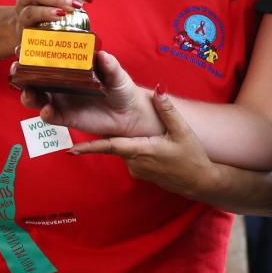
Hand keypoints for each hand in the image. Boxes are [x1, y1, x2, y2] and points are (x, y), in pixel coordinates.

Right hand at [19, 50, 152, 138]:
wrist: (128, 114)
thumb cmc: (120, 88)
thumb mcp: (117, 74)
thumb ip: (110, 66)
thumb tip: (102, 55)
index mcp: (68, 67)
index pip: (46, 58)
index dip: (32, 52)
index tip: (23, 45)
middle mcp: (59, 83)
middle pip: (33, 77)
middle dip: (21, 73)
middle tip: (17, 68)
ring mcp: (60, 100)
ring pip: (36, 97)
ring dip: (28, 94)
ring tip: (28, 93)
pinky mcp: (64, 117)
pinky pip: (50, 116)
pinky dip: (45, 113)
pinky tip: (46, 110)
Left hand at [71, 86, 218, 199]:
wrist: (201, 182)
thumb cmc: (192, 157)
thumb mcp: (182, 131)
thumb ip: (168, 110)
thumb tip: (158, 90)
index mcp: (141, 151)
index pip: (110, 147)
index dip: (90, 148)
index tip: (71, 150)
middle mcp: (135, 163)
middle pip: (117, 143)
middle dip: (113, 133)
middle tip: (108, 116)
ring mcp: (138, 170)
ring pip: (125, 149)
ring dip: (128, 140)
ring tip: (140, 130)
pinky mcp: (142, 173)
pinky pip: (133, 156)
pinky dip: (135, 147)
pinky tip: (151, 143)